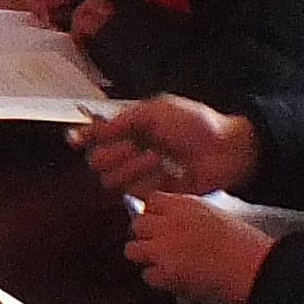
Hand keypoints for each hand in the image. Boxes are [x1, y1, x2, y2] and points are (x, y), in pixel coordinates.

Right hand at [80, 96, 262, 200]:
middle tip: (132, 144)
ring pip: (110, 179)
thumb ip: (121, 120)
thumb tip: (91, 129)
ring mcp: (140, 175)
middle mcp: (130, 152)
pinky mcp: (153, 193)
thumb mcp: (157, 110)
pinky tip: (166, 171)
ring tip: (155, 157)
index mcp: (130, 128)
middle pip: (97, 161)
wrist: (226, 150)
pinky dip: (147, 179)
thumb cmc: (197, 124)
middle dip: (112, 152)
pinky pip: (133, 192)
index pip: (95, 135)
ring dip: (131, 166)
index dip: (82, 137)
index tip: (77, 140)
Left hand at [123, 191, 278, 303]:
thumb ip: (189, 216)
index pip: (151, 201)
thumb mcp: (216, 214)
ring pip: (132, 249)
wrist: (256, 268)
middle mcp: (169, 222)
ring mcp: (164, 248)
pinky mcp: (165, 273)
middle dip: (146, 235)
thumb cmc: (245, 244)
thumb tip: (169, 222)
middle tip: (159, 246)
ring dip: (145, 257)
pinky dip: (159, 280)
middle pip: (137, 224)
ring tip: (161, 264)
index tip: (160, 223)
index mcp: (184, 204)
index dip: (155, 214)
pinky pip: (147, 275)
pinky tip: (174, 280)